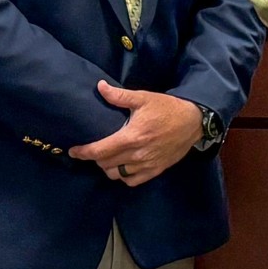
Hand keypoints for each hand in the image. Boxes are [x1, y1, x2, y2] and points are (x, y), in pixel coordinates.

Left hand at [68, 83, 205, 187]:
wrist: (193, 122)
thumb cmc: (167, 108)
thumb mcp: (144, 98)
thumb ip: (119, 95)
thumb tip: (100, 87)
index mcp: (132, 136)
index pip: (100, 151)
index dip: (83, 153)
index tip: (74, 151)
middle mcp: (138, 154)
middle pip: (106, 164)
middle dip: (95, 158)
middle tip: (93, 150)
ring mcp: (147, 164)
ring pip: (117, 175)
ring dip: (108, 168)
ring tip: (108, 158)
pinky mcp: (156, 170)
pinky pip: (132, 181)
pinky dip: (124, 176)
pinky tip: (123, 167)